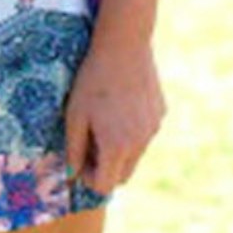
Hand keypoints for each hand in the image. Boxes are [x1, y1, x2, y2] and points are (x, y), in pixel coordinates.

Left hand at [64, 36, 164, 197]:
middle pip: (122, 176)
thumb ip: (74, 151)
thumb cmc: (92, 81)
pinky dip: (132, 131)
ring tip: (105, 119)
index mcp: (116, 147)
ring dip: (119, 149)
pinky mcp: (160, 115)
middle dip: (105, 167)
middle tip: (90, 142)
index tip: (80, 159)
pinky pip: (144, 134)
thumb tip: (72, 176)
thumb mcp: (75, 116)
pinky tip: (121, 105)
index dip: (89, 178)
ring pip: (135, 155)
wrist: (124, 46)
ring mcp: (153, 129)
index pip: (105, 186)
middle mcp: (140, 143)